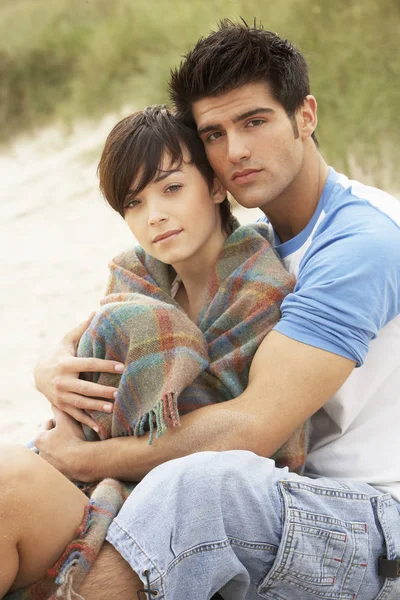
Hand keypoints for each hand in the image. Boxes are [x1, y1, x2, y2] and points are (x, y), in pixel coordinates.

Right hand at [34, 314, 123, 430]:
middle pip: (84, 387)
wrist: (38, 373)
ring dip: (96, 406)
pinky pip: (76, 416)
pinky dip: (88, 423)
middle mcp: (62, 381)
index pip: (88, 364)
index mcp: (66, 364)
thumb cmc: (60, 353)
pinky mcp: (62, 407)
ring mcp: (61, 396)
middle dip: (101, 390)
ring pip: (81, 403)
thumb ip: (82, 328)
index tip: (122, 366)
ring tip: (112, 407)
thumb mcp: (68, 340)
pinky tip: (101, 429)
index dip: (105, 365)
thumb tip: (97, 310)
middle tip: (119, 391)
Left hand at [35, 408, 88, 479]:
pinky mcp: (57, 474)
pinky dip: (67, 459)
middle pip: (51, 438)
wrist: (82, 461)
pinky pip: (61, 463)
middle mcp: (40, 453)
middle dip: (59, 435)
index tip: (69, 422)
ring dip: (62, 448)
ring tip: (75, 445)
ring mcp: (48, 465)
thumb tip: (54, 402)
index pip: (48, 423)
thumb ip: (58, 409)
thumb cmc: (72, 438)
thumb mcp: (66, 419)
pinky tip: (75, 456)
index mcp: (39, 438)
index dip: (60, 421)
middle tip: (72, 433)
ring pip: (55, 451)